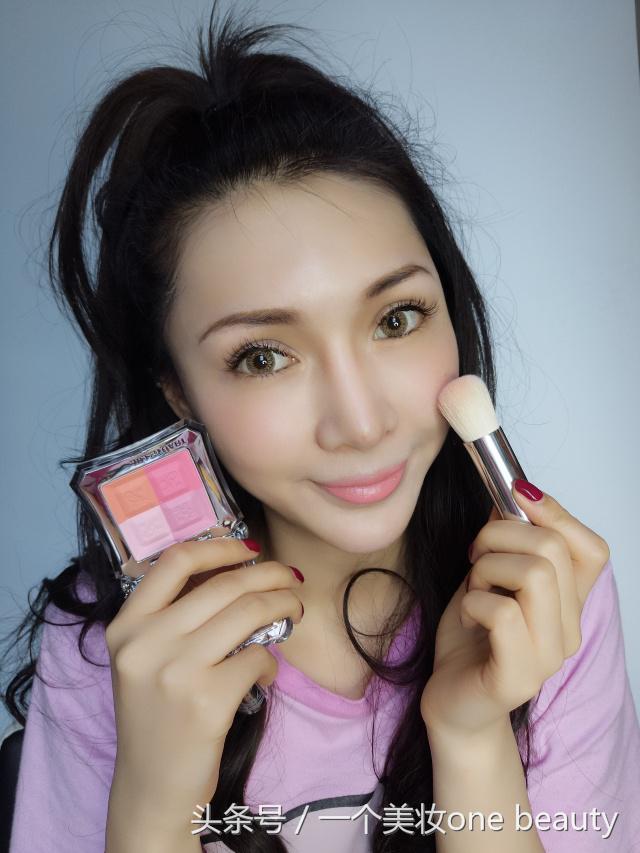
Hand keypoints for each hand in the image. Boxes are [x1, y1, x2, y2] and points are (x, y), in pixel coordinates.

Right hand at [104, 537, 303, 837]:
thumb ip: (177, 614)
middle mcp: (145, 643)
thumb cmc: (157, 711)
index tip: (251, 549)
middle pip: (225, 585)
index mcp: (126, 625)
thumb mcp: (147, 656)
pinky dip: (270, 661)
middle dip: (271, 576)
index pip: (177, 561)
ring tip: (294, 611)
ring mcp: (175, 672)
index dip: (221, 547)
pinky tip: (264, 671)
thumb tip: (241, 568)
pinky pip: (257, 658)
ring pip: (249, 613)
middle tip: (292, 580)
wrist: (151, 784)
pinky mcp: (206, 702)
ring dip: (283, 606)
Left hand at [420, 482, 609, 738]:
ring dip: (487, 568)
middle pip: (553, 549)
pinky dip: (473, 601)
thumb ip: (507, 543)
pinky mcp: (518, 677)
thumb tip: (512, 496)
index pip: (592, 548)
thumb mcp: (488, 577)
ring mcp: (548, 657)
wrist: (452, 703)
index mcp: (567, 603)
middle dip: (500, 534)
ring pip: (534, 573)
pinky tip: (467, 615)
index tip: (515, 496)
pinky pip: (503, 614)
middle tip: (476, 554)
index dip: (556, 511)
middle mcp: (568, 630)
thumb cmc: (471, 637)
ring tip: (474, 589)